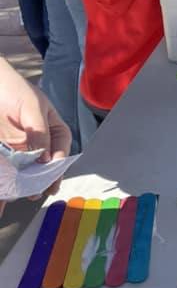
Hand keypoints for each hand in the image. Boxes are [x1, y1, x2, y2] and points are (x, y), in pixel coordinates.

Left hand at [0, 59, 71, 216]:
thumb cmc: (14, 89)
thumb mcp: (32, 107)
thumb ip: (40, 132)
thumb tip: (45, 159)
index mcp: (54, 131)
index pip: (60, 153)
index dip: (55, 167)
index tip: (49, 178)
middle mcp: (40, 145)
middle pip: (42, 168)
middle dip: (37, 183)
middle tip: (32, 194)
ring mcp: (20, 151)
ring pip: (23, 174)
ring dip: (18, 187)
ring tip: (12, 198)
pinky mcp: (4, 156)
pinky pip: (5, 172)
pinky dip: (3, 184)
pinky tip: (2, 197)